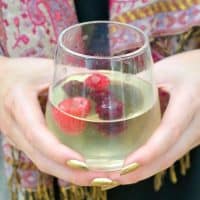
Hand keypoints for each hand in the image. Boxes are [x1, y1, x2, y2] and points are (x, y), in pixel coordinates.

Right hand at [0, 57, 109, 185]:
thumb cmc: (21, 72)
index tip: (81, 162)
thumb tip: (103, 82)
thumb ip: (72, 74)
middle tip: (101, 178)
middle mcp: (16, 127)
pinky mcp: (25, 141)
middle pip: (41, 158)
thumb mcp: (45, 68)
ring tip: (98, 177)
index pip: (36, 133)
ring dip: (70, 174)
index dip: (57, 151)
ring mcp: (19, 138)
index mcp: (18, 104)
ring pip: (42, 162)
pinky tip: (82, 168)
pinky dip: (62, 167)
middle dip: (72, 173)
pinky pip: (43, 158)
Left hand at [109, 50, 199, 184]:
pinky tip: (137, 166)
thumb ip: (139, 80)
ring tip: (119, 176)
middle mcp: (195, 125)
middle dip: (141, 171)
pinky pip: (171, 154)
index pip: (169, 132)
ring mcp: (195, 134)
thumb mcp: (164, 69)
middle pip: (169, 155)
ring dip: (146, 171)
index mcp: (189, 102)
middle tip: (113, 178)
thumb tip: (110, 90)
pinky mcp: (190, 136)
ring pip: (170, 158)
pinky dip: (153, 163)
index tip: (127, 165)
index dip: (149, 151)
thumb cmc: (189, 67)